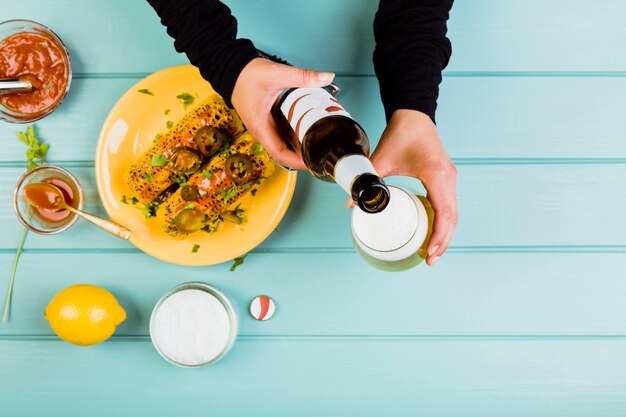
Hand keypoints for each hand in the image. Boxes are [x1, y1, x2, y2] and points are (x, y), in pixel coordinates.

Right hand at [231, 58, 334, 168]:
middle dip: (302, 155)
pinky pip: (282, 133)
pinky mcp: (267, 121)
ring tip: (318, 142)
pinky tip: (307, 129)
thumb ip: (302, 76)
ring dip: (299, 146)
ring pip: (283, 143)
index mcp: (260, 127)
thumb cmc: (245, 75)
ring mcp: (264, 127)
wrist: (231, 69)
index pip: (280, 154)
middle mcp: (261, 131)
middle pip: (284, 152)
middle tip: (322, 151)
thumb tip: (326, 77)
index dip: (297, 162)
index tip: (313, 162)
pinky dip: (294, 134)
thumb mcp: (276, 74)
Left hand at [370, 109, 457, 266]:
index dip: (439, 236)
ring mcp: (449, 178)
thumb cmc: (402, 133)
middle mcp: (448, 178)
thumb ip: (366, 180)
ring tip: (432, 252)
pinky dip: (444, 222)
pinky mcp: (446, 178)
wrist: (414, 114)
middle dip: (443, 242)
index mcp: (436, 175)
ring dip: (445, 234)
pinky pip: (449, 205)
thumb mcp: (382, 158)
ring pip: (453, 213)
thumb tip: (349, 204)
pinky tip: (433, 233)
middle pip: (452, 218)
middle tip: (430, 261)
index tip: (430, 252)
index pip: (444, 213)